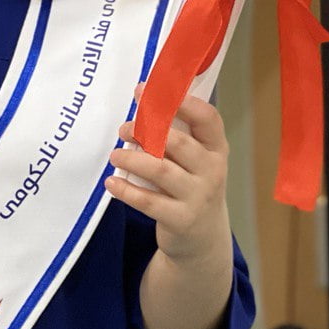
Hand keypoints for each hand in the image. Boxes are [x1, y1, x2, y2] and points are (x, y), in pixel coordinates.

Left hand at [105, 84, 230, 264]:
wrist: (202, 238)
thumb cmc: (190, 186)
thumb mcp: (194, 159)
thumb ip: (175, 133)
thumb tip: (142, 98)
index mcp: (216, 148)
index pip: (207, 118)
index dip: (180, 101)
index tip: (146, 91)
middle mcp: (212, 170)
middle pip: (178, 142)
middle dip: (145, 130)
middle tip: (123, 129)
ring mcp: (199, 197)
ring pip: (160, 170)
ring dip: (132, 159)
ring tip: (115, 156)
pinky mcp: (181, 220)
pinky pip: (149, 202)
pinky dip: (126, 190)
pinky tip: (112, 182)